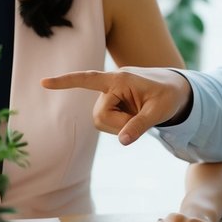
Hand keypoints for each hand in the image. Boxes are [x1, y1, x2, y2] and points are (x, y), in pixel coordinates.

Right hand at [40, 67, 191, 144]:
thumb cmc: (169, 96)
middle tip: (141, 121)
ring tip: (140, 117)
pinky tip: (134, 117)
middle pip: (99, 116)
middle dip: (117, 125)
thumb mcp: (159, 112)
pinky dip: (120, 124)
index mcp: (120, 79)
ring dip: (119, 125)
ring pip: (101, 120)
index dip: (65, 82)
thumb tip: (123, 141)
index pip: (88, 79)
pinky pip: (107, 120)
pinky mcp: (113, 102)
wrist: (177, 90)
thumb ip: (140, 125)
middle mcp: (112, 84)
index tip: (44, 83)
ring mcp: (111, 94)